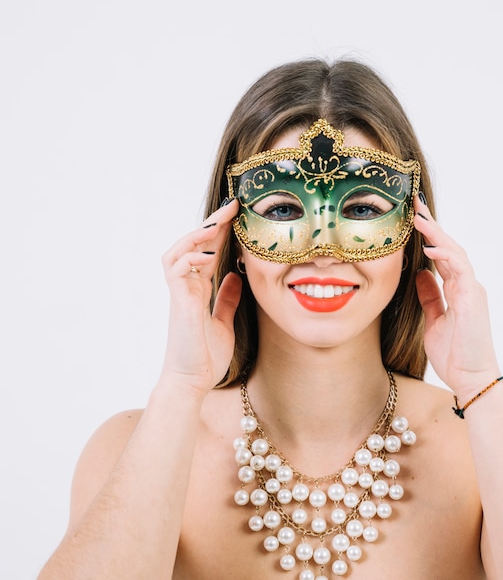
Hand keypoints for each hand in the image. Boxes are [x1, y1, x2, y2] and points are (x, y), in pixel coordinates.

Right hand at [160, 198, 240, 395]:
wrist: (192, 382)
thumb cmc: (204, 355)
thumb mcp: (223, 320)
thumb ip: (226, 298)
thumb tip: (235, 276)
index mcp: (197, 290)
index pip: (207, 252)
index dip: (220, 232)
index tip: (238, 215)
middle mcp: (186, 288)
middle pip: (192, 246)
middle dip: (211, 224)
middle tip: (232, 207)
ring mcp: (180, 295)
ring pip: (176, 253)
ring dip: (195, 236)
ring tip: (216, 224)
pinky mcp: (178, 304)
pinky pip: (176, 271)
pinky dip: (190, 259)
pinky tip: (208, 256)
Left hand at [413, 195, 499, 401]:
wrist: (471, 379)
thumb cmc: (455, 353)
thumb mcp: (434, 319)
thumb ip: (430, 296)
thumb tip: (420, 274)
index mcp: (457, 288)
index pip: (441, 254)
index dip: (428, 235)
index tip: (411, 217)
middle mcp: (466, 285)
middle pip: (449, 247)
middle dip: (431, 225)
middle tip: (414, 204)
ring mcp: (471, 290)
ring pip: (455, 253)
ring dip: (437, 234)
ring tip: (418, 217)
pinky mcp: (472, 299)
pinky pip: (460, 271)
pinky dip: (446, 256)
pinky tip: (430, 247)